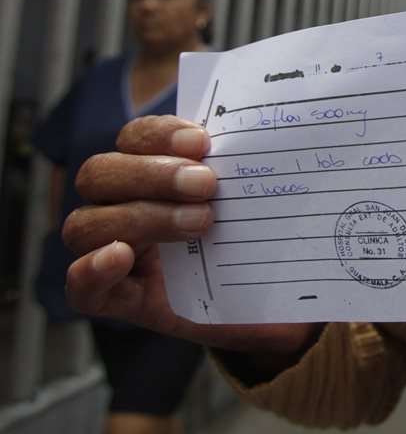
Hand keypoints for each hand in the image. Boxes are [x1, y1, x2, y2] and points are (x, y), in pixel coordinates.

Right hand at [63, 115, 318, 359]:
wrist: (279, 307)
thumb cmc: (267, 243)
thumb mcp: (265, 202)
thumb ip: (260, 167)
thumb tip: (297, 126)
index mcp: (158, 171)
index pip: (134, 137)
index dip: (159, 134)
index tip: (203, 141)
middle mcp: (128, 206)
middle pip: (100, 173)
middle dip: (151, 174)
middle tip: (206, 184)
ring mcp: (118, 253)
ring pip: (87, 223)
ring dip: (141, 217)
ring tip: (200, 223)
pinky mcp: (120, 299)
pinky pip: (80, 286)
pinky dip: (92, 269)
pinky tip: (121, 257)